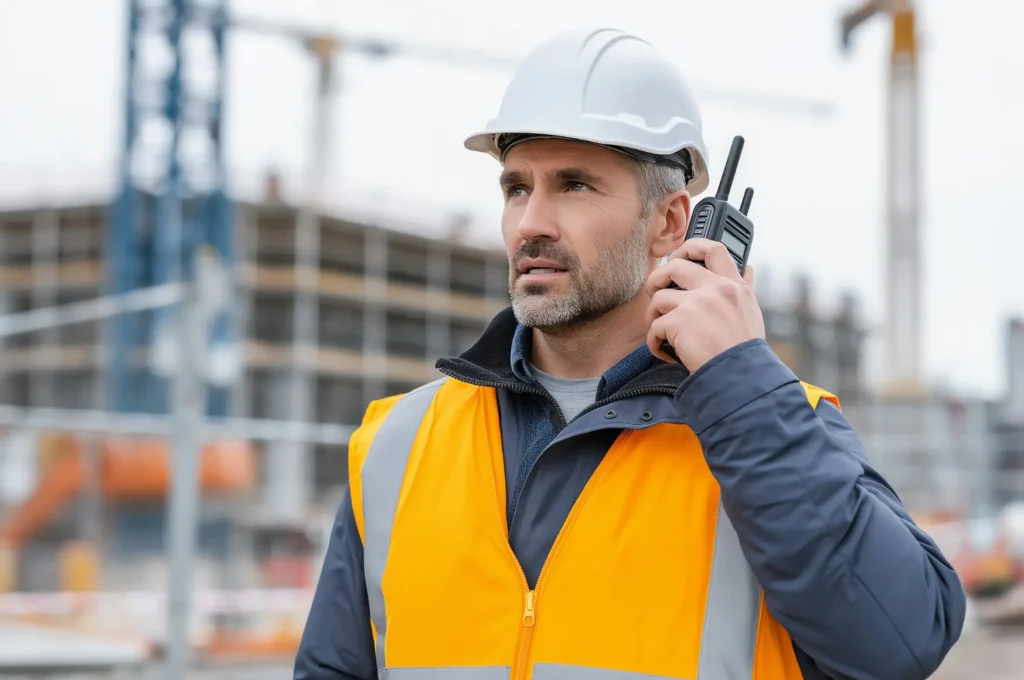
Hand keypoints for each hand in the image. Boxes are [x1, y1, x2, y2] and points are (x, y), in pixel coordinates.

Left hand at [645, 238, 764, 371]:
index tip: (679, 256)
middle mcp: (715, 289)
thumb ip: (746, 287)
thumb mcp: (751, 311)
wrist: (741, 377)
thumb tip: (748, 267)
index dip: (691, 246)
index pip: (713, 248)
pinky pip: (654, 325)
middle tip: (656, 293)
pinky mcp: (679, 322)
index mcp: (733, 285)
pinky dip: (655, 342)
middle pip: (674, 266)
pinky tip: (666, 352)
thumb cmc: (744, 350)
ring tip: (663, 333)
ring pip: (659, 298)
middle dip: (657, 278)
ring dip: (654, 317)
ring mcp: (696, 304)